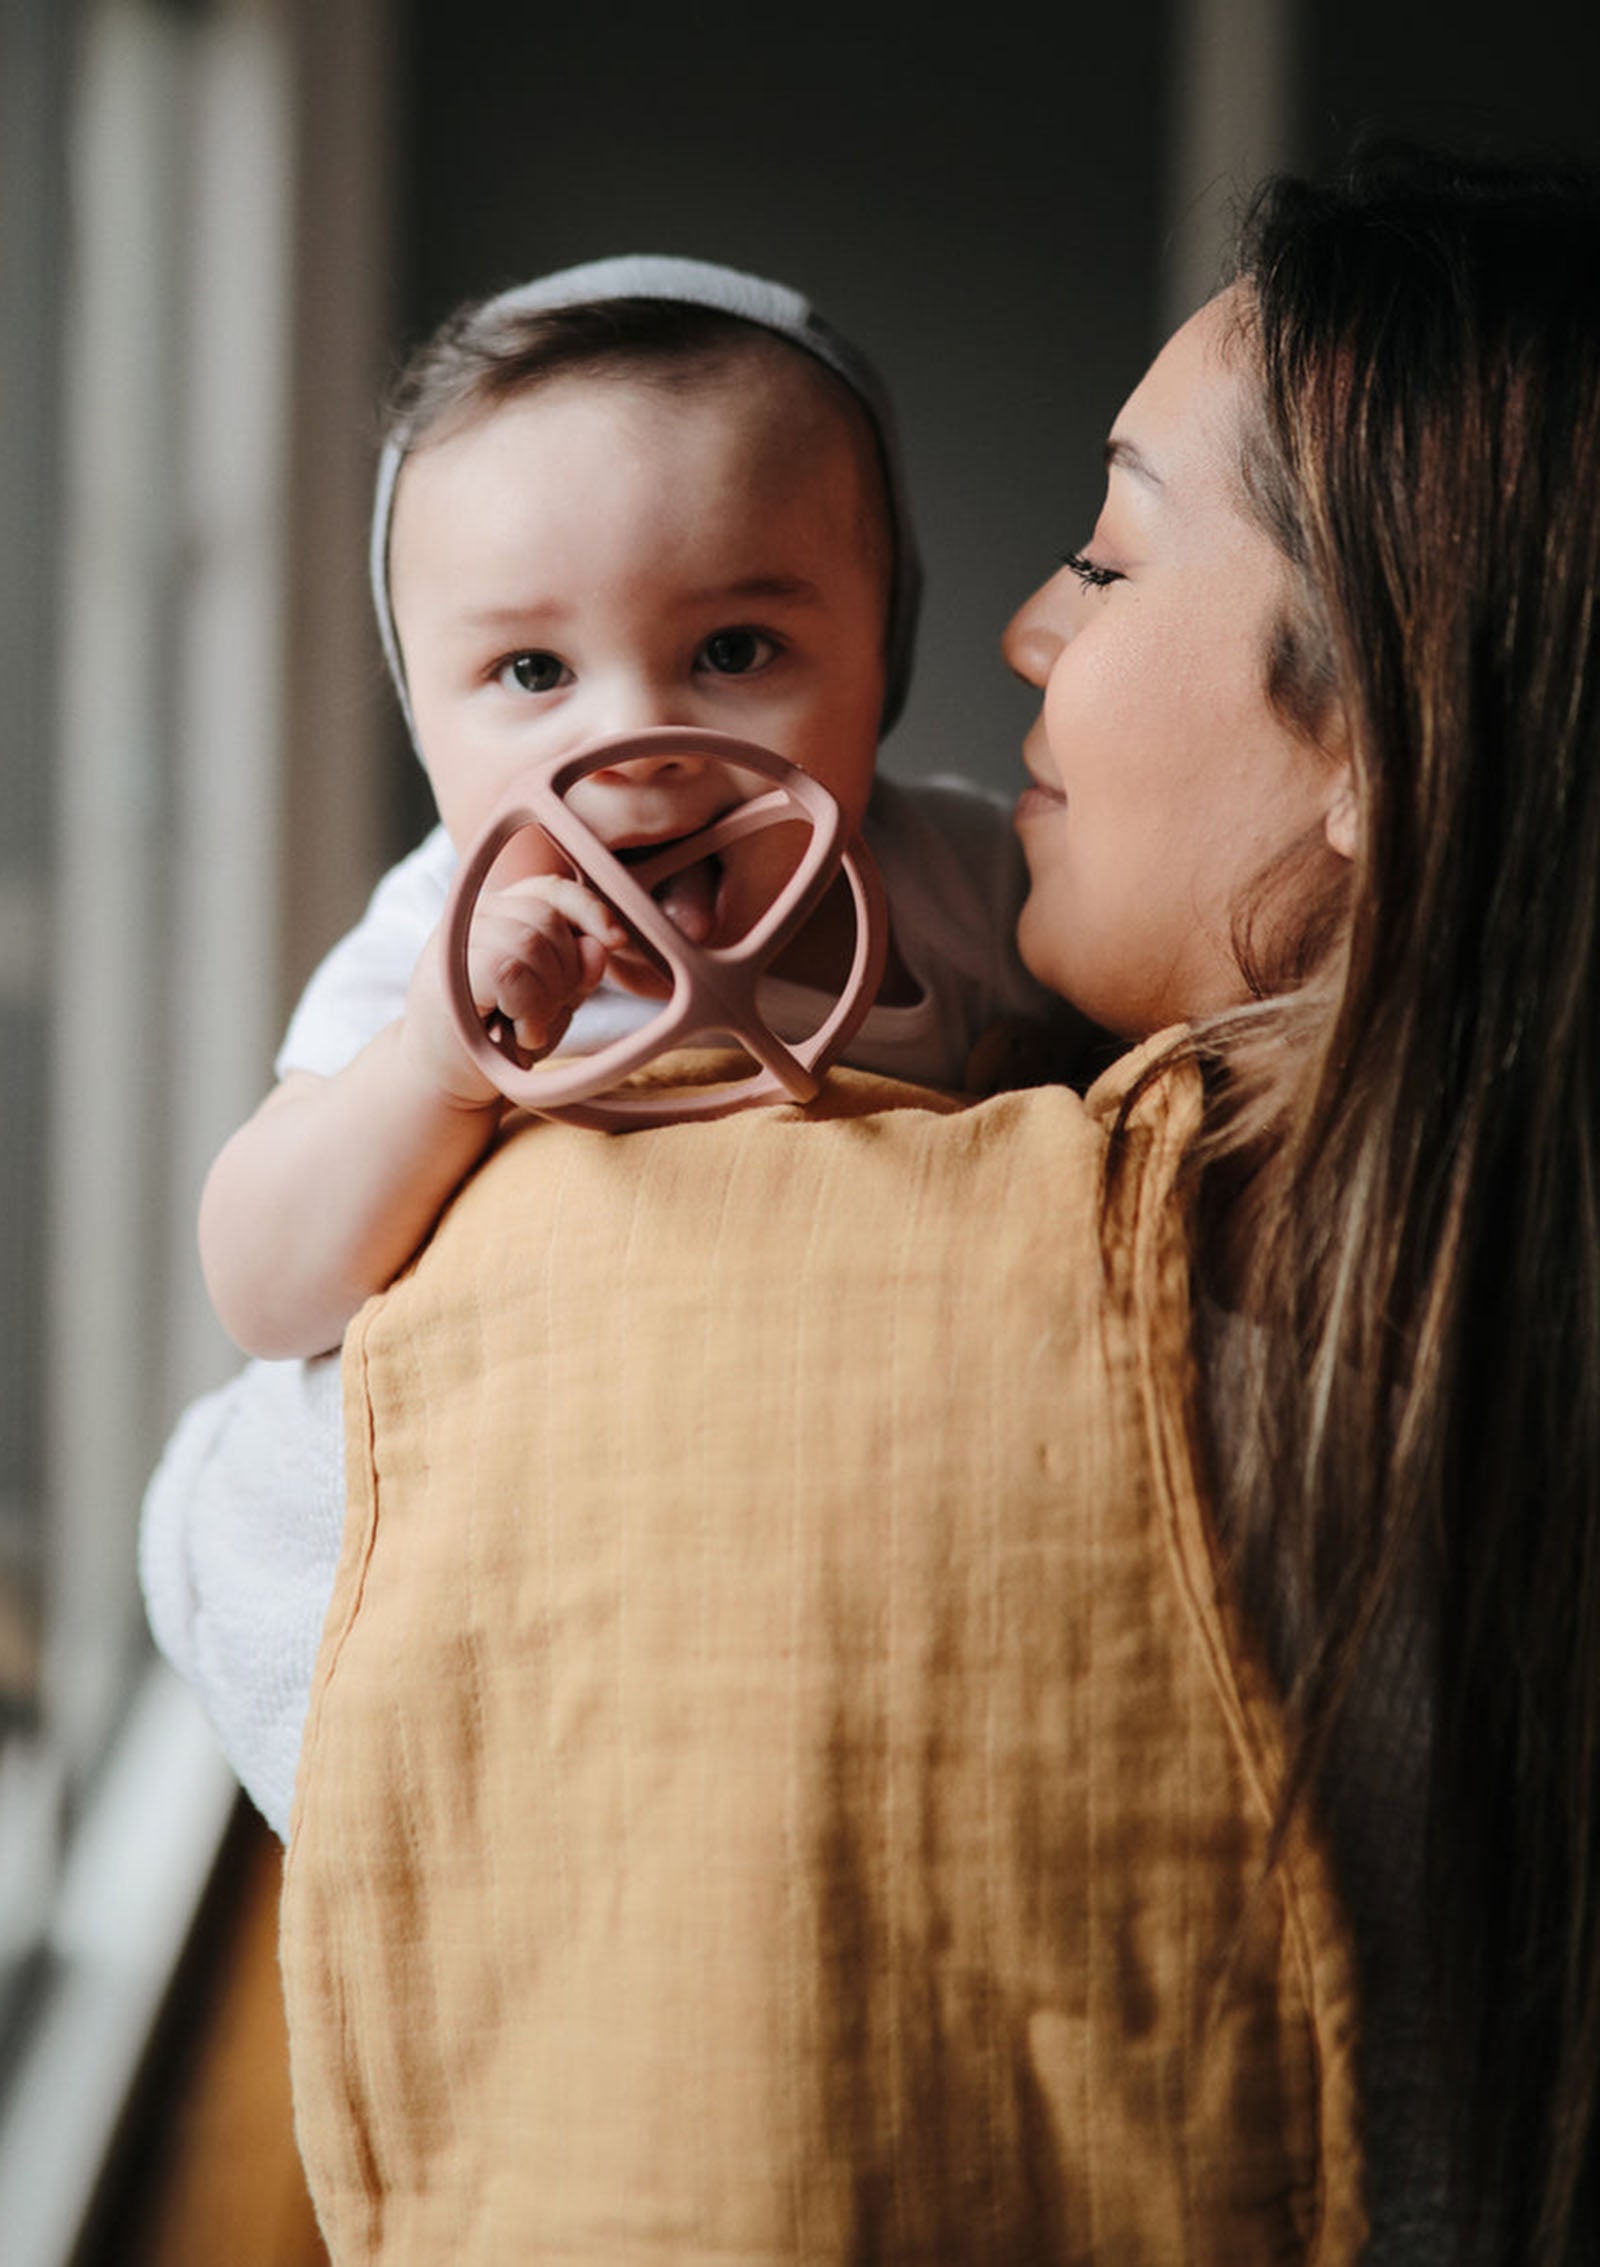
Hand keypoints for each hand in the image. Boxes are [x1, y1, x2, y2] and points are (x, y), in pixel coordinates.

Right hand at [402, 875, 627, 1105]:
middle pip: (547, 918)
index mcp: (502, 911)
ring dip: (547, 997)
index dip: (589, 908)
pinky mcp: (448, 971)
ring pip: (531, 943)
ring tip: (531, 1026)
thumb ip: (578, 970)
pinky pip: (510, 972)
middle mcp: (474, 914)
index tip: (617, 940)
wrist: (448, 1079)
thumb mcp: (553, 999)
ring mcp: (456, 939)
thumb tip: (602, 944)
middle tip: (548, 1012)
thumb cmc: (502, 1036)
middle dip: (566, 971)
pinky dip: (529, 1009)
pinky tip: (522, 1033)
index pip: (551, 889)